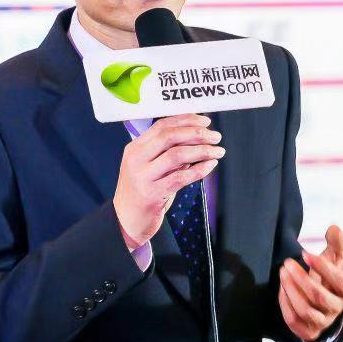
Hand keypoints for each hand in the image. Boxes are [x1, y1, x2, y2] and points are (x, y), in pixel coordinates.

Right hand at [113, 113, 222, 247]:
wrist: (125, 221)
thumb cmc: (140, 193)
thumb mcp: (147, 167)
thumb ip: (166, 153)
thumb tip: (195, 139)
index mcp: (134, 148)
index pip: (162, 125)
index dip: (186, 120)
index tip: (204, 121)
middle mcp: (136, 159)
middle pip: (170, 136)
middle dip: (196, 133)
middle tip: (214, 136)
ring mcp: (143, 176)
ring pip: (177, 155)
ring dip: (202, 151)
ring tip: (217, 151)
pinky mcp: (152, 194)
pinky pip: (181, 177)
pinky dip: (199, 170)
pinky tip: (210, 165)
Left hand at [278, 225, 342, 341]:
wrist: (323, 303)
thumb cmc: (328, 276)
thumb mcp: (335, 260)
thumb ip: (336, 244)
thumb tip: (333, 227)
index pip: (338, 280)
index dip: (321, 266)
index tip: (304, 253)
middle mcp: (337, 309)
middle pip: (318, 296)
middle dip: (300, 278)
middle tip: (287, 263)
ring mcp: (323, 322)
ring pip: (305, 310)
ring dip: (290, 290)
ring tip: (282, 273)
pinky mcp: (308, 331)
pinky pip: (294, 321)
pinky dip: (285, 304)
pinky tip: (282, 288)